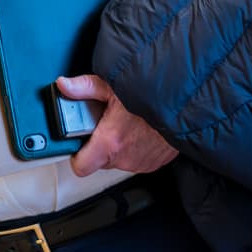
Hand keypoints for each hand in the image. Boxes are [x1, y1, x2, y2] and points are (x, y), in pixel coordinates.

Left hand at [56, 74, 176, 176]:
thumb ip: (85, 87)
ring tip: (127, 124)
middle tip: (107, 122)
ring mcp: (141, 163)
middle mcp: (126, 158)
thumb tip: (65, 84)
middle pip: (100, 161)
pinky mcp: (155, 163)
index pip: (80, 166)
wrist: (187, 103)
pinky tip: (142, 130)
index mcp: (111, 141)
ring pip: (119, 160)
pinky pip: (137, 159)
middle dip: (100, 144)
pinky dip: (136, 148)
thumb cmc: (154, 94)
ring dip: (119, 146)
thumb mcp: (114, 85)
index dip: (76, 154)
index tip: (79, 141)